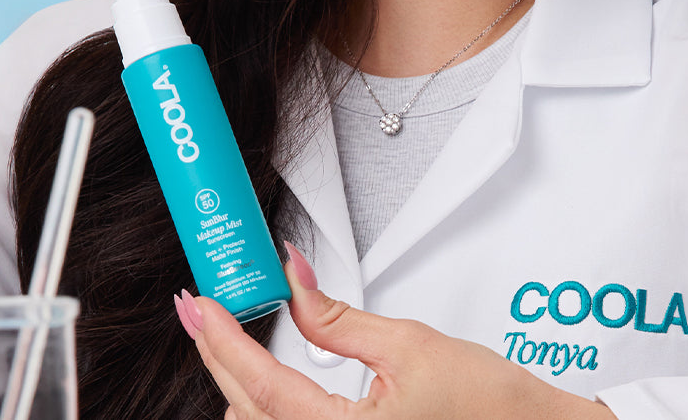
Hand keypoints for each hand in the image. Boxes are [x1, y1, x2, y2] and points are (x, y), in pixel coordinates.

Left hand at [177, 245, 608, 419]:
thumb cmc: (490, 406)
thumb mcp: (408, 344)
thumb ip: (337, 319)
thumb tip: (293, 281)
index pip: (260, 384)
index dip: (220, 339)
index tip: (197, 305)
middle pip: (248, 413)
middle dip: (219, 357)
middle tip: (201, 311)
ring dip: (239, 386)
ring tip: (229, 336)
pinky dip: (267, 410)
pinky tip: (264, 380)